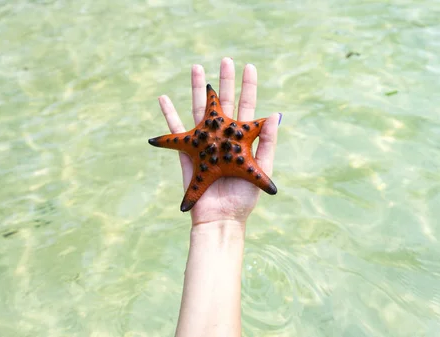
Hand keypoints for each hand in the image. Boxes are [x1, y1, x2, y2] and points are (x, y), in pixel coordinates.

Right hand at [157, 58, 279, 225]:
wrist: (221, 217)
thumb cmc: (244, 198)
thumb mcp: (260, 168)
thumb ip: (267, 142)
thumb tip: (275, 115)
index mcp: (241, 139)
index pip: (247, 107)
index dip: (248, 87)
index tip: (249, 66)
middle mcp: (222, 135)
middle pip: (223, 102)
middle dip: (224, 81)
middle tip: (224, 60)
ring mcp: (204, 141)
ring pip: (199, 109)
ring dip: (198, 89)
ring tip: (196, 67)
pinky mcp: (187, 151)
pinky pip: (176, 129)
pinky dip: (169, 114)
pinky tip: (164, 98)